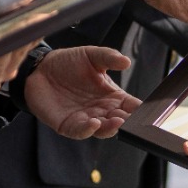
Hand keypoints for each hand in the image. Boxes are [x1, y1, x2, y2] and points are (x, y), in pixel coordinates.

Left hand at [26, 47, 140, 139]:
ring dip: (111, 128)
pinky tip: (93, 123)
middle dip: (127, 122)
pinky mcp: (68, 125)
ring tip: (117, 121)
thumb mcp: (91, 55)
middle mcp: (101, 110)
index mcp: (111, 95)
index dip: (140, 109)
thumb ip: (109, 57)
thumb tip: (127, 61)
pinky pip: (81, 131)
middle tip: (132, 118)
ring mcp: (86, 119)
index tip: (147, 110)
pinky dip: (88, 130)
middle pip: (120, 121)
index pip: (131, 106)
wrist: (40, 68)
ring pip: (103, 130)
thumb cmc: (68, 62)